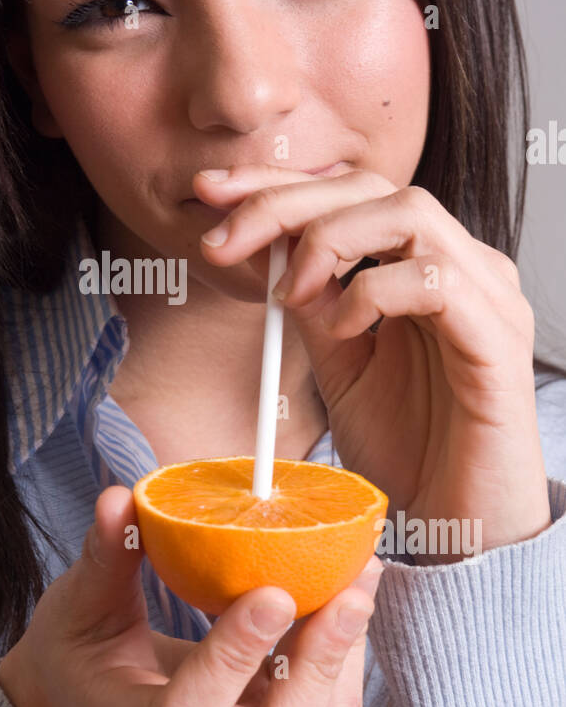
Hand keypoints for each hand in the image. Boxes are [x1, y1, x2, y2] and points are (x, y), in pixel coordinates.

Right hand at [0, 486, 381, 706]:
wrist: (87, 700)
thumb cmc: (78, 648)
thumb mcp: (77, 601)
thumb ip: (102, 554)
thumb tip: (118, 499)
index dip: (231, 663)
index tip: (271, 593)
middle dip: (316, 673)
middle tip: (345, 594)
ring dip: (343, 666)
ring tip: (356, 586)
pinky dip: (348, 664)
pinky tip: (347, 599)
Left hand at [194, 164, 550, 558]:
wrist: (458, 523)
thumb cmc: (409, 448)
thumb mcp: (339, 364)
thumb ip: (313, 303)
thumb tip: (262, 249)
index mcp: (424, 263)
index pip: (351, 192)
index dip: (277, 183)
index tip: (209, 193)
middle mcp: (463, 265)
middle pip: (373, 186)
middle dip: (282, 201)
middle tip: (219, 240)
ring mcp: (488, 295)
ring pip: (410, 212)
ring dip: (329, 239)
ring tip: (288, 294)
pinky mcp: (498, 338)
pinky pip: (435, 280)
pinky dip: (374, 292)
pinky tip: (343, 329)